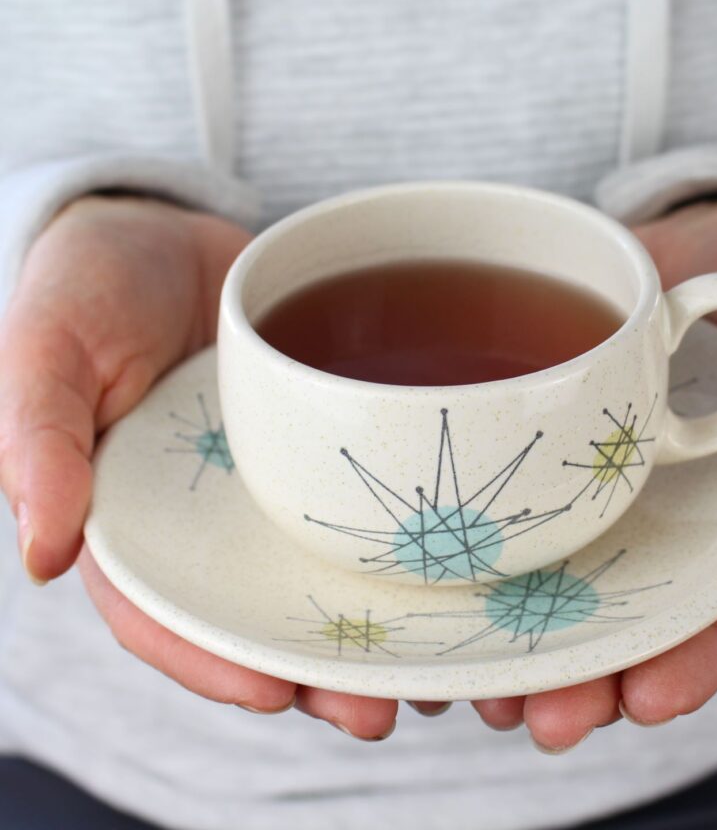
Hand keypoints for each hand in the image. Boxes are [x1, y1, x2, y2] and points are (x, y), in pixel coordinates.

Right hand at [0, 196, 397, 737]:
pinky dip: (399, 546)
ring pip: (321, 575)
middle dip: (316, 670)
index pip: (165, 615)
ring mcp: (273, 487)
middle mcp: (209, 520)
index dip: (214, 662)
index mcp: (133, 520)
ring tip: (436, 666)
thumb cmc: (90, 286)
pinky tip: (452, 573)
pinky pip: (360, 505)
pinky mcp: (325, 448)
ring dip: (373, 628)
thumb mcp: (47, 348)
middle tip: (379, 706)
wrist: (169, 233)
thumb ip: (37, 440)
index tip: (276, 691)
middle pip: (261, 615)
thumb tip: (44, 553)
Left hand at [432, 197, 716, 749]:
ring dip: (520, 640)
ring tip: (477, 687)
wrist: (709, 242)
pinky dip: (479, 560)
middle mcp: (666, 511)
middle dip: (588, 676)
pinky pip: (515, 509)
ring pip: (563, 579)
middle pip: (629, 613)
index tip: (646, 702)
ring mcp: (604, 485)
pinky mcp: (548, 451)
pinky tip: (437, 598)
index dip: (691, 659)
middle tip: (541, 721)